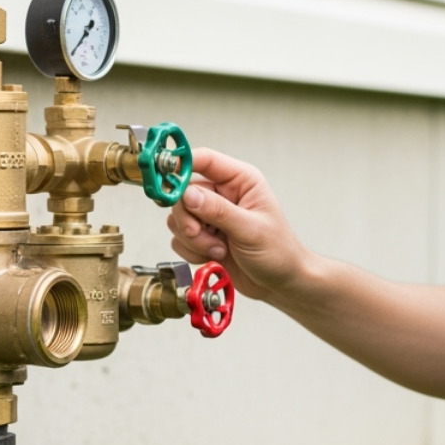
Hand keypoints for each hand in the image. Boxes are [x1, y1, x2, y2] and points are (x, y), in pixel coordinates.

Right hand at [167, 147, 311, 303]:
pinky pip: (179, 238)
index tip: (165, 179)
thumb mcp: (251, 230)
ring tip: (219, 249)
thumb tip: (187, 194)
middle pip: (183, 192)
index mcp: (241, 180)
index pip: (204, 160)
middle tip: (199, 233)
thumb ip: (218, 211)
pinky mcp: (202, 235)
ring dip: (193, 238)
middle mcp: (223, 193)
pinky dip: (192, 251)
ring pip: (178, 218)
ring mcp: (211, 215)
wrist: (280, 284)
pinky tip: (215, 256)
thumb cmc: (279, 252)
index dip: (181, 165)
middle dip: (188, 218)